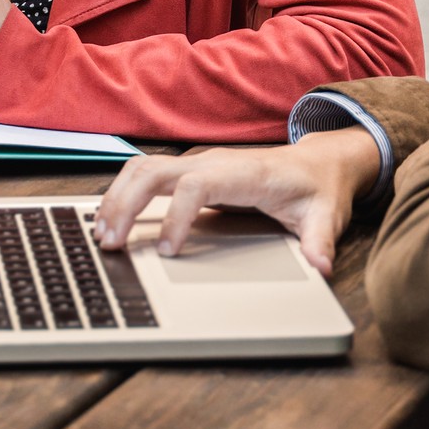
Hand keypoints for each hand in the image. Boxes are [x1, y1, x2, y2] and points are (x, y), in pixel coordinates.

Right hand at [91, 127, 382, 275]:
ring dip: (117, 197)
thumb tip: (320, 266)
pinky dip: (122, 192)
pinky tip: (112, 218)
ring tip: (101, 233)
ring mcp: (197, 163)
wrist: (318, 164)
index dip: (176, 216)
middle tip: (109, 243)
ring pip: (142, 168)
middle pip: (154, 171)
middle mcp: (212, 162)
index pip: (196, 185)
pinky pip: (145, 173)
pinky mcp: (189, 171)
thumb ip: (320, 240)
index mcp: (242, 173)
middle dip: (125, 204)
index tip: (166, 250)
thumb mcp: (327, 215)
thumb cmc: (317, 189)